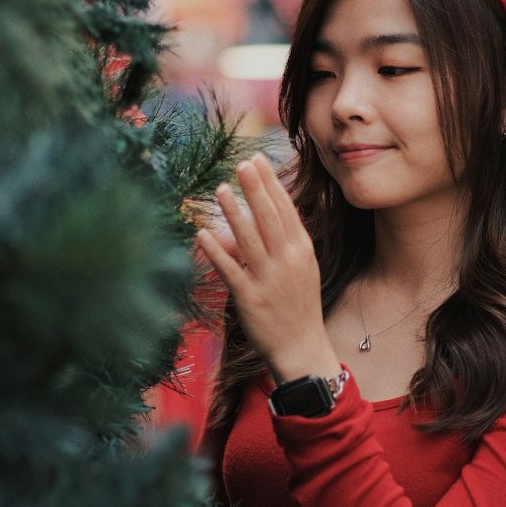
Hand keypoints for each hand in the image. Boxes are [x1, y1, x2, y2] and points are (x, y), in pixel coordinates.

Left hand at [196, 153, 340, 383]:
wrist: (301, 347)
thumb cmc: (299, 303)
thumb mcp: (303, 266)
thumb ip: (287, 238)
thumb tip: (269, 207)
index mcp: (301, 250)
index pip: (285, 209)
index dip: (270, 183)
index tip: (257, 159)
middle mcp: (287, 261)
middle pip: (269, 218)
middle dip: (256, 189)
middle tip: (242, 164)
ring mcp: (268, 279)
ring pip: (249, 239)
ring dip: (234, 213)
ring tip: (221, 189)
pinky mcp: (249, 298)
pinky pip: (230, 270)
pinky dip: (216, 251)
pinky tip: (202, 233)